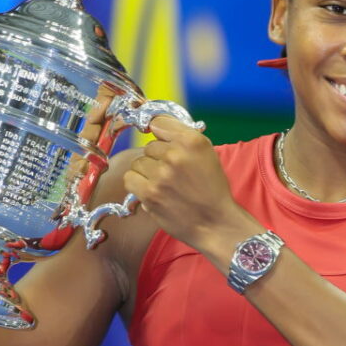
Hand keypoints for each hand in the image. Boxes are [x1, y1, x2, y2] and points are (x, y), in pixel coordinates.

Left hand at [122, 116, 257, 257]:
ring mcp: (161, 174)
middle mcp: (176, 154)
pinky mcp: (150, 193)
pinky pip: (130, 178)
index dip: (159, 133)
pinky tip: (152, 191)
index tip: (162, 140)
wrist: (215, 223)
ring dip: (147, 173)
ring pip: (138, 162)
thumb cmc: (212, 190)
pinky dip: (138, 184)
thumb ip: (182, 137)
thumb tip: (154, 125)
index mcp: (192, 141)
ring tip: (164, 185)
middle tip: (173, 174)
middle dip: (158, 158)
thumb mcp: (207, 154)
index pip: (159, 122)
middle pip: (149, 146)